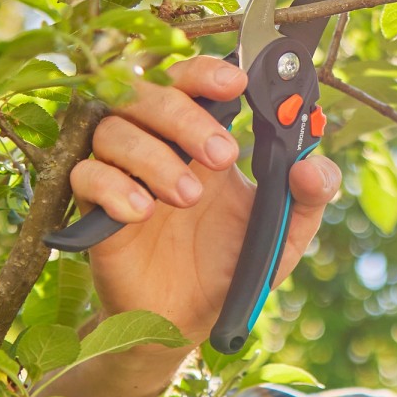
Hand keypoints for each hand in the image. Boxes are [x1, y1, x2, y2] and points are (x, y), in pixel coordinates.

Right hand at [66, 55, 340, 343]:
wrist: (191, 323)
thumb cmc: (234, 266)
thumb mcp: (286, 234)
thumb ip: (310, 196)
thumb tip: (310, 166)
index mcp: (204, 140)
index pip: (192, 81)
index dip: (206, 72)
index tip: (235, 83)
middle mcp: (159, 147)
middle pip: (148, 93)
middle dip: (187, 116)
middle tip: (223, 156)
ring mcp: (124, 176)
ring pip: (112, 129)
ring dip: (154, 156)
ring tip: (189, 197)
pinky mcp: (95, 211)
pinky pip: (85, 176)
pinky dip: (113, 187)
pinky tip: (143, 213)